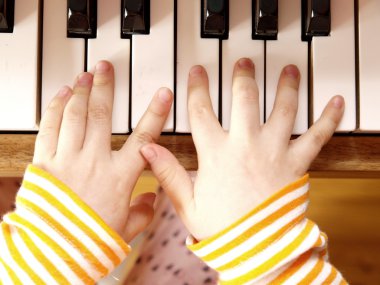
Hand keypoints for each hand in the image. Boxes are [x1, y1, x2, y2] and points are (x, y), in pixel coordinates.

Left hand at [33, 61, 172, 241]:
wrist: (54, 254)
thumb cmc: (90, 242)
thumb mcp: (125, 231)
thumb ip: (143, 213)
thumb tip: (154, 201)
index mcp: (119, 177)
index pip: (143, 138)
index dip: (155, 113)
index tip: (163, 94)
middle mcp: (94, 162)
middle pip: (101, 116)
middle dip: (105, 87)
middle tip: (107, 68)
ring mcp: (67, 160)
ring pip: (75, 116)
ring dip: (81, 92)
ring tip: (85, 75)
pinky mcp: (44, 164)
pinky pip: (50, 128)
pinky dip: (56, 108)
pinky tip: (62, 96)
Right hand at [141, 58, 343, 240]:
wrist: (258, 249)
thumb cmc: (223, 228)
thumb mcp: (187, 204)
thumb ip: (168, 173)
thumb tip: (147, 150)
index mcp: (216, 154)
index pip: (201, 111)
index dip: (197, 87)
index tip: (197, 71)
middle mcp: (246, 145)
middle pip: (244, 99)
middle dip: (242, 76)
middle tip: (243, 62)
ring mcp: (273, 151)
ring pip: (282, 109)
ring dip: (285, 86)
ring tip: (288, 70)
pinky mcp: (296, 163)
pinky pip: (316, 136)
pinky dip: (328, 118)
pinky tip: (336, 104)